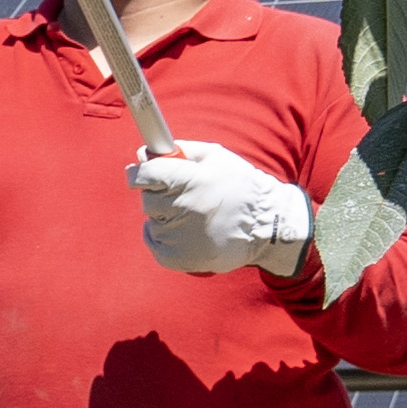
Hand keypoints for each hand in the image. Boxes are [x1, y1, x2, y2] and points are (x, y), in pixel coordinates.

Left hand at [130, 139, 317, 277]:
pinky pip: (153, 242)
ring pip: (152, 220)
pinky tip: (183, 232)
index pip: (146, 175)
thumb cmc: (241, 186)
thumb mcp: (215, 157)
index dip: (139, 173)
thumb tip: (144, 153)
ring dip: (164, 216)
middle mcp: (184, 208)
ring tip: (192, 216)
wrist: (266, 227)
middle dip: (159, 194)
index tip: (140, 174)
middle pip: (147, 199)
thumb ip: (179, 150)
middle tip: (182, 196)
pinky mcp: (177, 258)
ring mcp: (180, 236)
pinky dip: (161, 236)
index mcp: (192, 180)